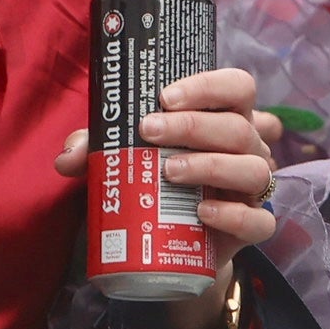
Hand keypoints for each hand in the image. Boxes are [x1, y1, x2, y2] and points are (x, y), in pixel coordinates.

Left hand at [56, 65, 281, 328]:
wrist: (170, 242)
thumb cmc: (152, 181)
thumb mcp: (122, 158)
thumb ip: (96, 149)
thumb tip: (69, 155)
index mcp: (224, 118)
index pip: (237, 87)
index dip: (207, 86)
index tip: (164, 96)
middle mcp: (247, 148)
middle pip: (238, 127)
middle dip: (192, 126)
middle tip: (149, 131)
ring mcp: (253, 189)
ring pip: (254, 169)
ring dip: (211, 165)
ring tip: (170, 171)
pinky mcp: (252, 228)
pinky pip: (260, 221)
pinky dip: (233, 215)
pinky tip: (202, 212)